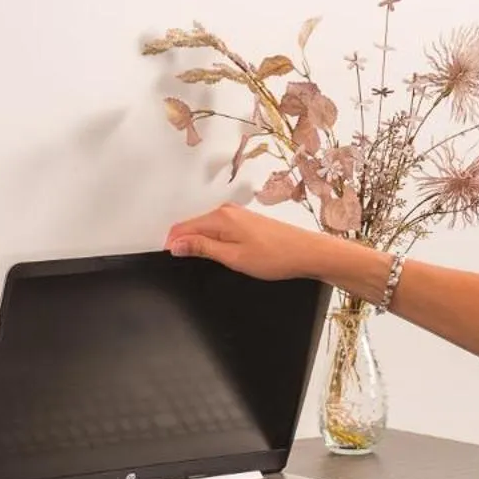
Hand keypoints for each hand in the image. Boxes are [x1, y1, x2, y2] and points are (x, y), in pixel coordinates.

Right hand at [164, 204, 329, 281]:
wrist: (307, 252)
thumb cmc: (276, 255)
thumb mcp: (232, 257)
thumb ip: (202, 249)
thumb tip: (177, 244)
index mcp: (220, 218)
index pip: (181, 228)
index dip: (172, 246)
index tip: (171, 261)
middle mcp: (227, 212)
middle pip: (192, 227)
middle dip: (184, 245)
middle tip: (187, 266)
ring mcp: (236, 215)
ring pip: (205, 229)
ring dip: (199, 244)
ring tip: (205, 263)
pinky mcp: (245, 222)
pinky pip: (218, 230)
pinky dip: (213, 242)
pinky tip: (222, 256)